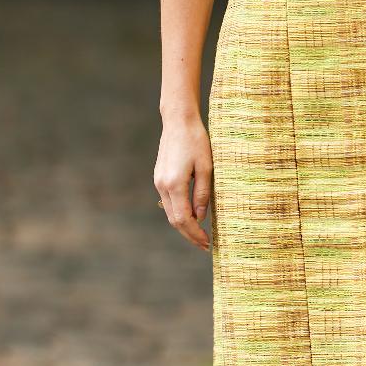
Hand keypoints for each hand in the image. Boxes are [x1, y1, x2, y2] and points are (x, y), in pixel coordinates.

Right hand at [154, 118, 212, 250]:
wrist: (178, 121)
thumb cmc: (196, 141)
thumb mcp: (206, 167)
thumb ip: (202, 193)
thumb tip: (201, 217)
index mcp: (175, 184)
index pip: (183, 219)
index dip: (194, 234)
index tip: (206, 243)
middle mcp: (162, 185)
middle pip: (174, 220)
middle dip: (189, 234)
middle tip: (204, 244)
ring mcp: (158, 181)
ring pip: (169, 212)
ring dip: (184, 225)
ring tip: (200, 234)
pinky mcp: (159, 177)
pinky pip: (168, 201)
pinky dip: (179, 212)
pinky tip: (192, 215)